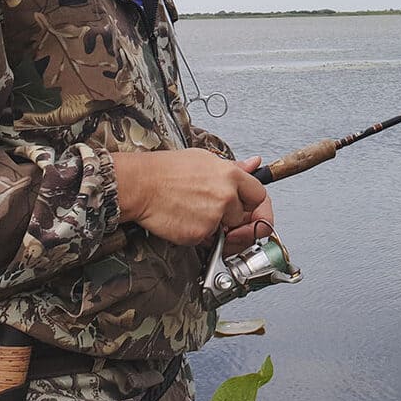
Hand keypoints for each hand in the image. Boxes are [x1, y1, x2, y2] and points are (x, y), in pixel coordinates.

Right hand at [110, 149, 268, 245]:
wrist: (140, 184)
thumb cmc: (165, 170)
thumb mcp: (204, 160)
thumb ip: (234, 167)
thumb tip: (254, 164)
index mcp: (231, 175)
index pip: (260, 195)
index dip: (258, 207)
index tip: (255, 214)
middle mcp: (227, 196)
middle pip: (245, 217)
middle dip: (235, 221)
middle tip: (222, 220)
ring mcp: (214, 216)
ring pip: (225, 231)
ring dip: (215, 229)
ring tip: (196, 214)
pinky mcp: (199, 233)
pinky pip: (207, 241)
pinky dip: (198, 236)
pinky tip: (185, 220)